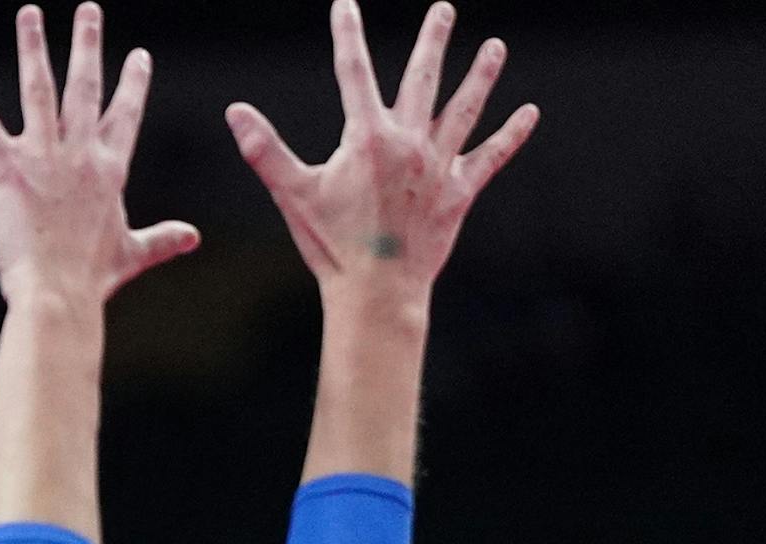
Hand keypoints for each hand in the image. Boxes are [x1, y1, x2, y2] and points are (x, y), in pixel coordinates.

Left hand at [0, 3, 197, 310]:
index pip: (125, 114)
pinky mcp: (7, 167)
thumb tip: (193, 238)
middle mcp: (79, 152)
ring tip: (29, 13)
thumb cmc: (91, 279)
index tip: (139, 56)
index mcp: (110, 169)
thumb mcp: (132, 254)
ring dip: (32, 47)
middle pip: (84, 86)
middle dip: (88, 44)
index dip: (133, 84)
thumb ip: (162, 239)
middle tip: (89, 10)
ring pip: (38, 88)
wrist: (58, 294)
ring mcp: (43, 155)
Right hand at [228, 1, 536, 307]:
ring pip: (464, 109)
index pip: (354, 73)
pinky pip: (491, 157)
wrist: (376, 293)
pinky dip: (511, 135)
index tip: (345, 5)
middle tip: (444, 9)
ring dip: (481, 75)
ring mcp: (438, 165)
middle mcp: (409, 141)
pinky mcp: (459, 192)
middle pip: (423, 78)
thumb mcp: (294, 195)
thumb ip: (266, 150)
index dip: (347, 35)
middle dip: (432, 40)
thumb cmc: (332, 247)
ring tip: (496, 48)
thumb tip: (235, 112)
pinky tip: (530, 113)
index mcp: (368, 137)